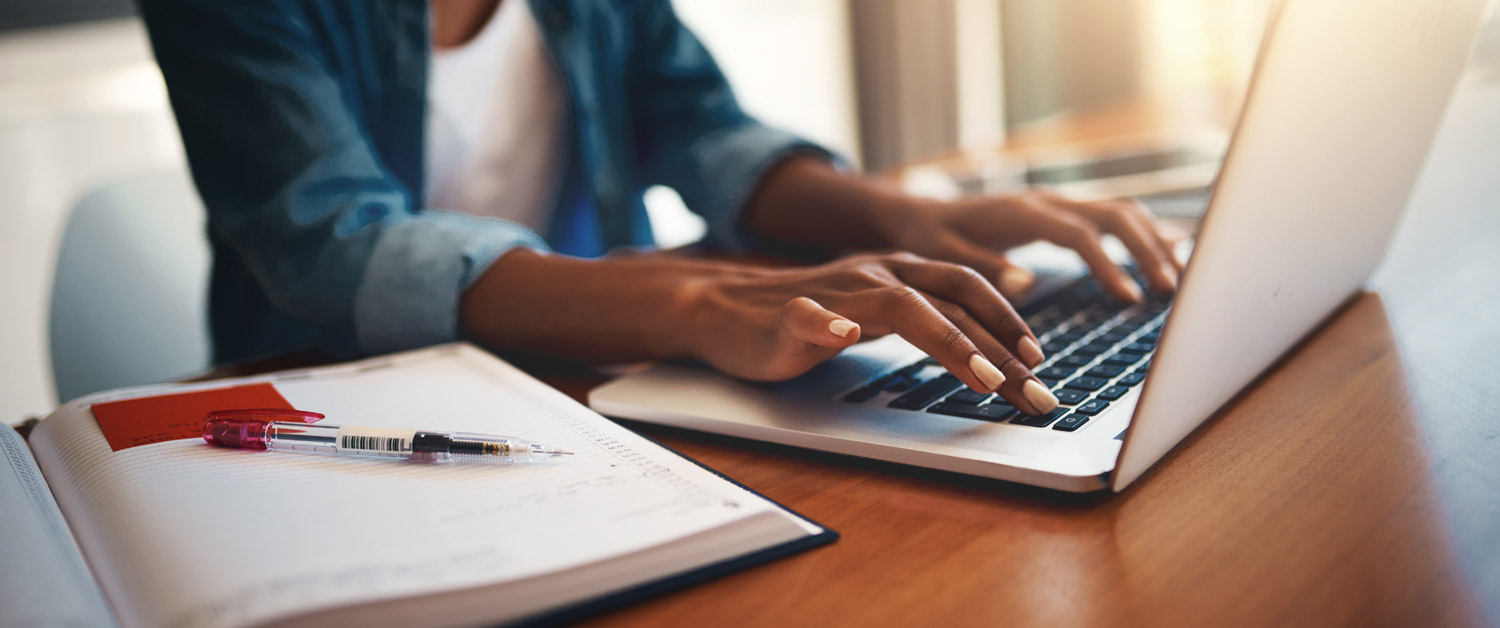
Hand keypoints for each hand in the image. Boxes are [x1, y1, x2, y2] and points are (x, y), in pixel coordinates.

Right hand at [464, 249, 1060, 413]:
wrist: (721, 310)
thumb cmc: (800, 320)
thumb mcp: (872, 320)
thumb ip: (922, 325)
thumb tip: (990, 356)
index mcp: (898, 275)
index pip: (969, 293)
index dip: (1010, 325)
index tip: (1042, 368)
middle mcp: (876, 274)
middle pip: (954, 302)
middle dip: (1002, 348)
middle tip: (1034, 392)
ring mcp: (835, 291)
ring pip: (903, 306)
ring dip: (950, 342)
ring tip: (984, 378)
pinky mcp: (790, 314)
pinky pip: (811, 315)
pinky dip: (828, 322)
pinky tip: (842, 334)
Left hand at [887, 190, 1186, 301]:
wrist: (919, 214)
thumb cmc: (928, 240)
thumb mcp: (944, 256)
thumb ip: (985, 268)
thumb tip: (1026, 283)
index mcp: (1023, 212)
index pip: (1080, 234)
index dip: (1109, 264)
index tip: (1130, 298)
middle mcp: (1047, 201)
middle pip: (1114, 214)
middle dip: (1147, 249)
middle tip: (1170, 289)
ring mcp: (1058, 203)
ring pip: (1120, 210)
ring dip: (1153, 239)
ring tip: (1180, 276)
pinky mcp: (1062, 211)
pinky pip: (1113, 215)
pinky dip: (1144, 232)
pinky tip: (1171, 250)